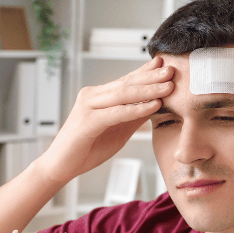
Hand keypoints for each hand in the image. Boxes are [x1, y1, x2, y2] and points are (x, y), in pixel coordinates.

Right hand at [36, 57, 174, 182]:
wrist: (61, 167)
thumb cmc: (86, 150)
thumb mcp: (118, 131)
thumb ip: (134, 116)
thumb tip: (156, 103)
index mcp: (98, 97)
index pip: (126, 80)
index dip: (145, 72)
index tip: (165, 65)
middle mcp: (92, 97)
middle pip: (126, 83)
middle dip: (151, 76)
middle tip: (172, 70)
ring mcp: (88, 107)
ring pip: (123, 94)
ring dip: (149, 89)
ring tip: (169, 86)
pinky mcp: (87, 121)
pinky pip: (117, 112)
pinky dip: (137, 108)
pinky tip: (153, 105)